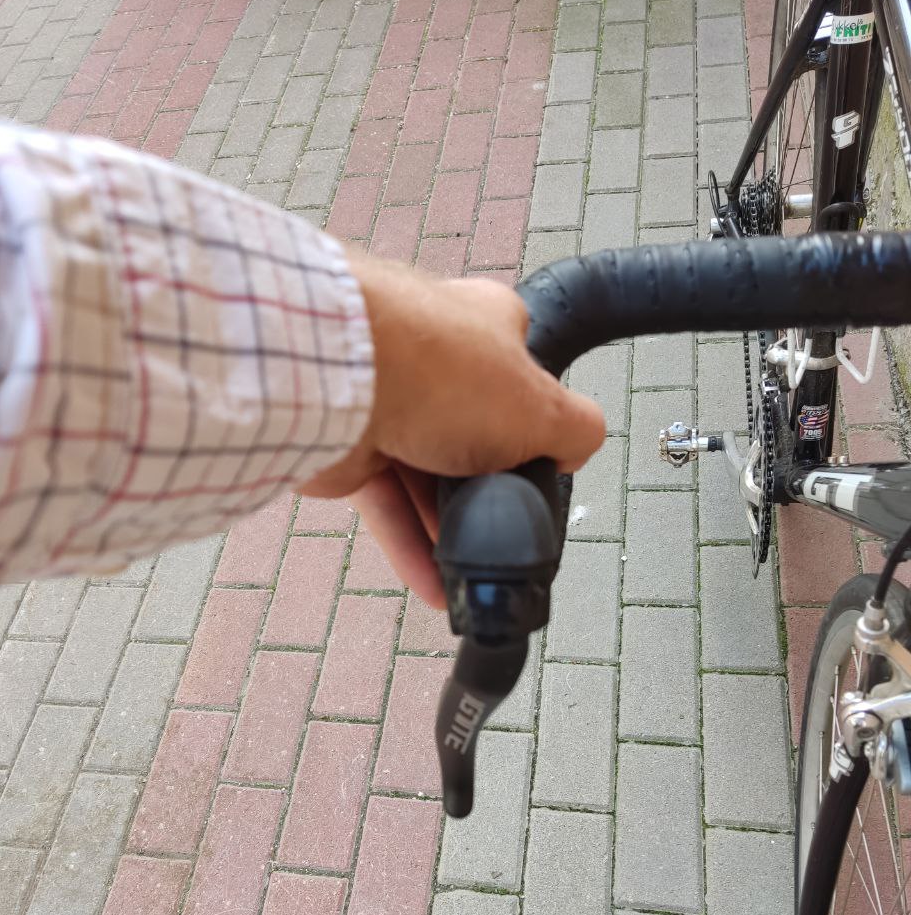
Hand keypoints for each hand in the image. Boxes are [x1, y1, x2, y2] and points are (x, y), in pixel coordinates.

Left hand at [300, 254, 605, 606]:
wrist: (338, 381)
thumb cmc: (433, 368)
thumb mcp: (542, 407)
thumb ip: (574, 431)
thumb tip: (576, 449)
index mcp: (487, 328)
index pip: (522, 379)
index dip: (535, 425)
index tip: (541, 469)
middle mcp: (433, 360)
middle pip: (474, 436)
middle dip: (489, 486)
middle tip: (505, 522)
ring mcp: (388, 404)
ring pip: (427, 479)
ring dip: (449, 528)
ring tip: (473, 567)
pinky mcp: (351, 448)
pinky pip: (388, 506)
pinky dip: (411, 547)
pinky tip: (437, 585)